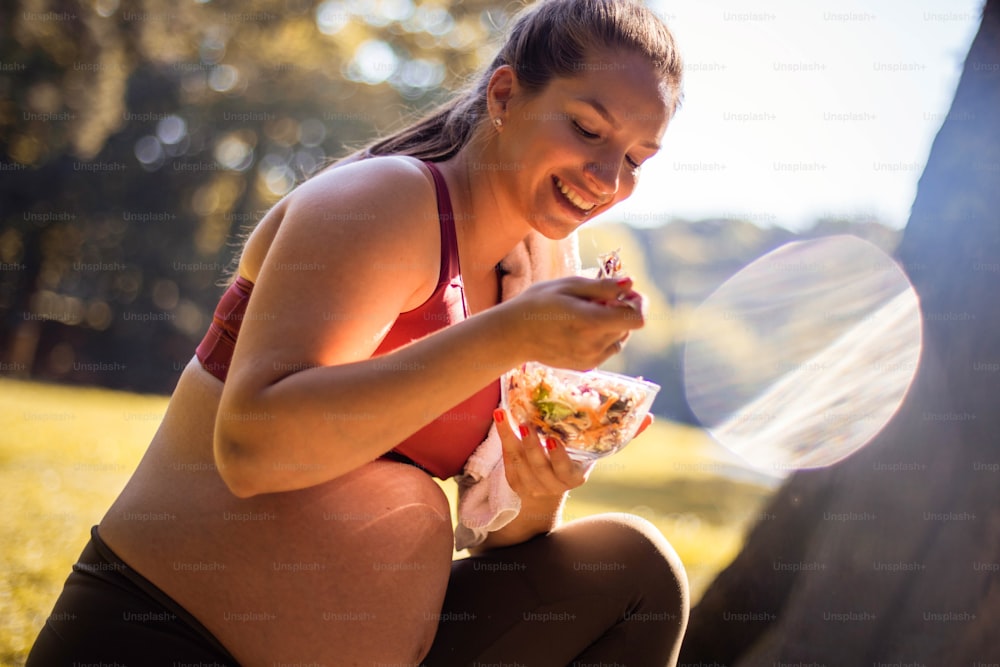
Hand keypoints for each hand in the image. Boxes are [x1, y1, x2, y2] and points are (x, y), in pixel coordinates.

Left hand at [493, 409, 592, 501]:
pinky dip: (504, 441)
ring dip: (510, 440)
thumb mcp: (577, 452)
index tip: (552, 439)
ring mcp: (533, 488)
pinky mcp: (516, 484)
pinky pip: (508, 463)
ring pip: (519, 464)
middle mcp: (553, 486)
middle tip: (525, 425)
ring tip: (504, 418)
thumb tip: (570, 402)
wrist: (551, 486)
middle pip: (539, 467)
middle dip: (531, 445)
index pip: (565, 469)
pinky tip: (501, 422)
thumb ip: (574, 436)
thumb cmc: (568, 460)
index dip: (558, 456)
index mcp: (573, 477)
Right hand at [506, 276, 646, 369]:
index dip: (637, 302)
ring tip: (584, 313)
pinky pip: (607, 348)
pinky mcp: (586, 366)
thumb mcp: (569, 286)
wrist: (513, 334)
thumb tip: (631, 283)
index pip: (637, 318)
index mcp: (592, 322)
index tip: (624, 292)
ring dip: (612, 323)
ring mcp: (591, 359)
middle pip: (629, 326)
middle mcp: (595, 345)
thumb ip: (603, 286)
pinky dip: (602, 336)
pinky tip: (580, 327)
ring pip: (620, 337)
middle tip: (594, 298)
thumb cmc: (538, 303)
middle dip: (621, 309)